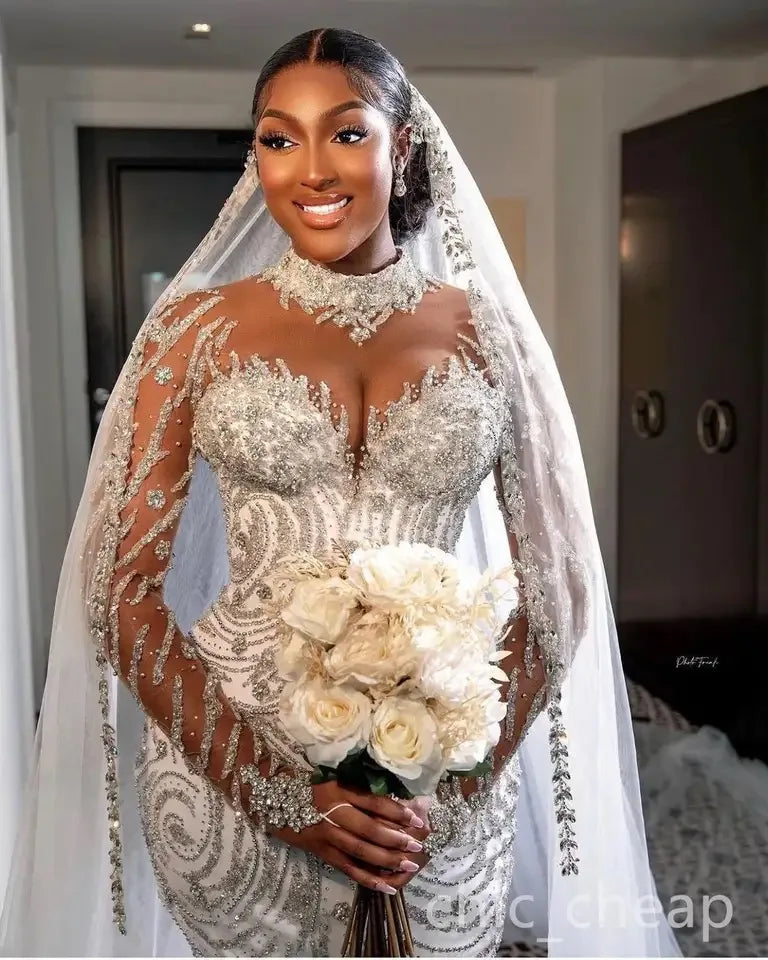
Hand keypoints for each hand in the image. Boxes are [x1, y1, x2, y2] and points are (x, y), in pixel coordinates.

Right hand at [268, 781, 427, 893]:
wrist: (272, 798)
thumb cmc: (308, 783)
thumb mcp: (333, 777)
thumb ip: (359, 788)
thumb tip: (392, 799)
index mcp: (339, 790)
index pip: (373, 802)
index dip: (396, 811)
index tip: (417, 817)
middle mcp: (334, 813)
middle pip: (370, 829)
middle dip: (396, 838)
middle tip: (418, 845)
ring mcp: (327, 835)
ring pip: (361, 851)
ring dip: (387, 860)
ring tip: (409, 865)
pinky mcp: (322, 852)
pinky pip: (348, 868)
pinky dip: (368, 879)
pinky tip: (387, 887)